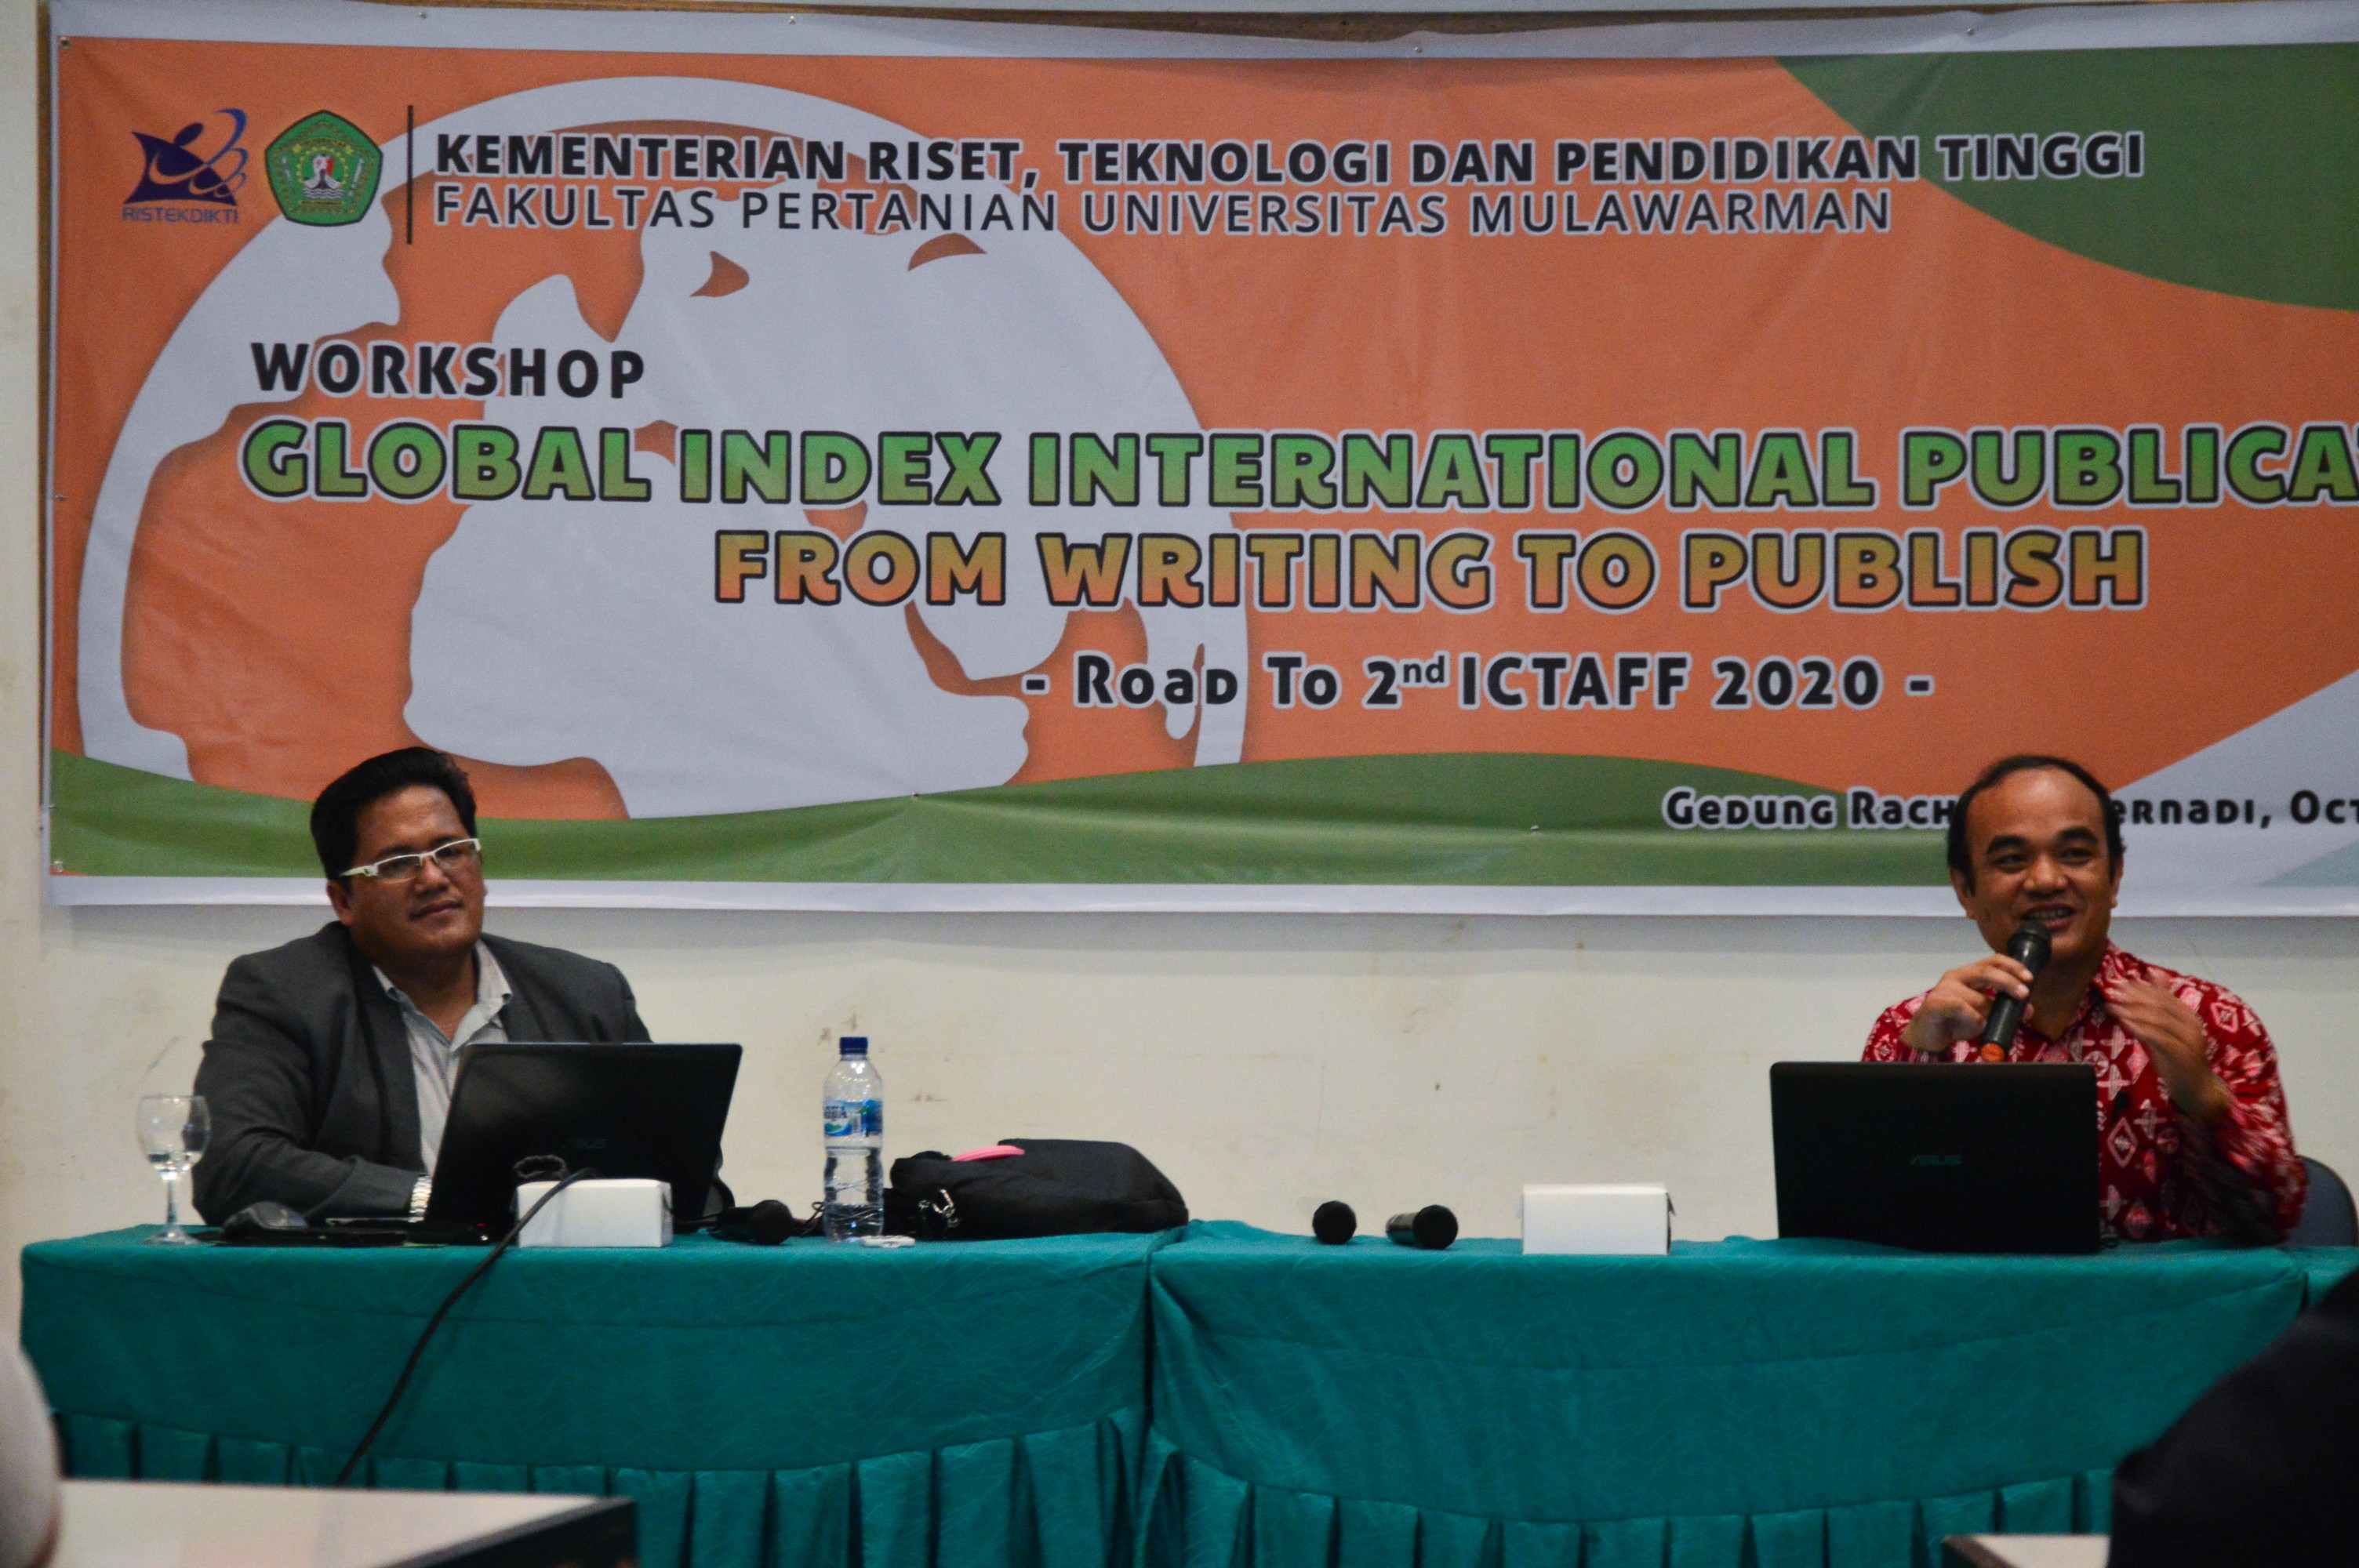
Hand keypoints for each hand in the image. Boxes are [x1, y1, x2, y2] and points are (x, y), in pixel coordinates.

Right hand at [1902, 955, 2037, 1052]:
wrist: (1927, 1036)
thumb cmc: (1955, 1022)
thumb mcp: (1984, 1014)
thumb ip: (2002, 1009)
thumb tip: (2028, 1010)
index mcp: (1969, 974)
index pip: (1993, 961)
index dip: (2013, 966)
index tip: (2029, 978)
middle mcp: (1956, 976)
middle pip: (1986, 971)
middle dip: (2008, 982)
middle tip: (2023, 995)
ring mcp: (1944, 988)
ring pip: (1977, 998)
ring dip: (1987, 1014)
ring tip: (1985, 1026)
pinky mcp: (1936, 1003)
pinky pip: (1962, 1008)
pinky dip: (1974, 1019)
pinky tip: (1975, 1026)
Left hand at [2102, 975, 2227, 1121]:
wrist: (2195, 1088)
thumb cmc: (2176, 1058)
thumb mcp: (2164, 1031)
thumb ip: (2155, 1009)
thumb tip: (2148, 980)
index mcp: (2187, 1016)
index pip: (2163, 995)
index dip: (2140, 988)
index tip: (2118, 982)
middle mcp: (2192, 1024)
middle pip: (2161, 1004)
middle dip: (2134, 996)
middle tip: (2112, 991)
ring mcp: (2189, 1039)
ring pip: (2160, 1019)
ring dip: (2133, 1011)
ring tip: (2113, 1007)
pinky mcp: (2184, 1055)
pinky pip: (2161, 1038)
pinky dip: (2142, 1029)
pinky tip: (2125, 1024)